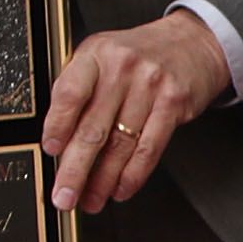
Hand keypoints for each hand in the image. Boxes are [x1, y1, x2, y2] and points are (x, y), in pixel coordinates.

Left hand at [40, 11, 230, 214]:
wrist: (192, 42)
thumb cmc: (139, 54)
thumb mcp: (101, 56)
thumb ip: (78, 88)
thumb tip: (57, 142)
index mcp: (96, 54)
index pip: (70, 93)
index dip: (57, 126)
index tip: (50, 151)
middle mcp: (122, 68)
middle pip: (94, 128)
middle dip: (75, 170)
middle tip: (63, 196)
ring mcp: (151, 86)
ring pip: (121, 144)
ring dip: (103, 180)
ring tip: (91, 200)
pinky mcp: (173, 104)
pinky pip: (149, 147)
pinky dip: (134, 174)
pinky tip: (121, 188)